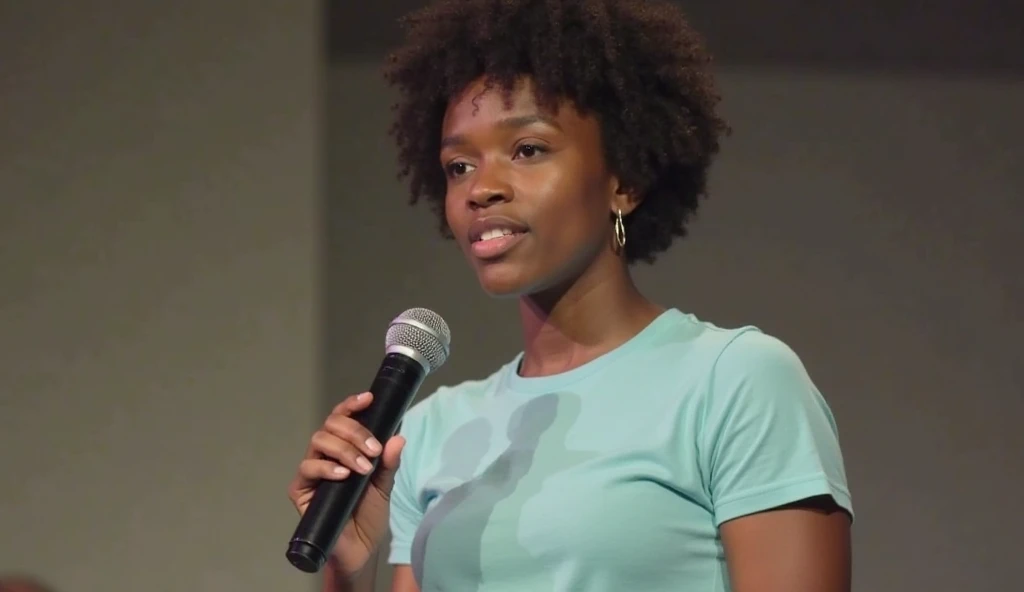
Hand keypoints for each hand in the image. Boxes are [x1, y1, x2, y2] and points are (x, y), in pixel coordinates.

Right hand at [287, 392, 405, 578]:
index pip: (342, 418)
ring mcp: (311, 470)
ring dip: (344, 449)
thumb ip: (388, 462)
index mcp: (344, 448)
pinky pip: (308, 468)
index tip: (368, 399)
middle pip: (330, 424)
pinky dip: (327, 467)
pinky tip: (343, 475)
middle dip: (354, 431)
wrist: (359, 548)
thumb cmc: (368, 515)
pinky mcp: (300, 489)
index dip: (352, 405)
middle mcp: (325, 454)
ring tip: (363, 468)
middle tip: (373, 450)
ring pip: (319, 441)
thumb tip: (398, 436)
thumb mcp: (384, 486)